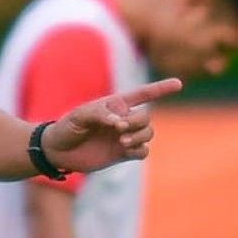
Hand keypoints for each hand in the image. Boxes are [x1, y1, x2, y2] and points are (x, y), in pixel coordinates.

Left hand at [42, 78, 183, 172]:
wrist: (58, 151)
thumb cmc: (67, 127)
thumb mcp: (80, 115)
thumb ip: (100, 114)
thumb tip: (119, 121)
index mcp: (115, 104)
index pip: (143, 94)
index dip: (161, 88)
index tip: (179, 84)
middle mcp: (123, 119)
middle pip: (146, 117)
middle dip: (137, 121)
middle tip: (119, 129)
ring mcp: (124, 137)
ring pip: (148, 133)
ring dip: (140, 136)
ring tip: (122, 140)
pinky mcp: (123, 154)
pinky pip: (143, 151)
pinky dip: (139, 149)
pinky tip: (127, 149)